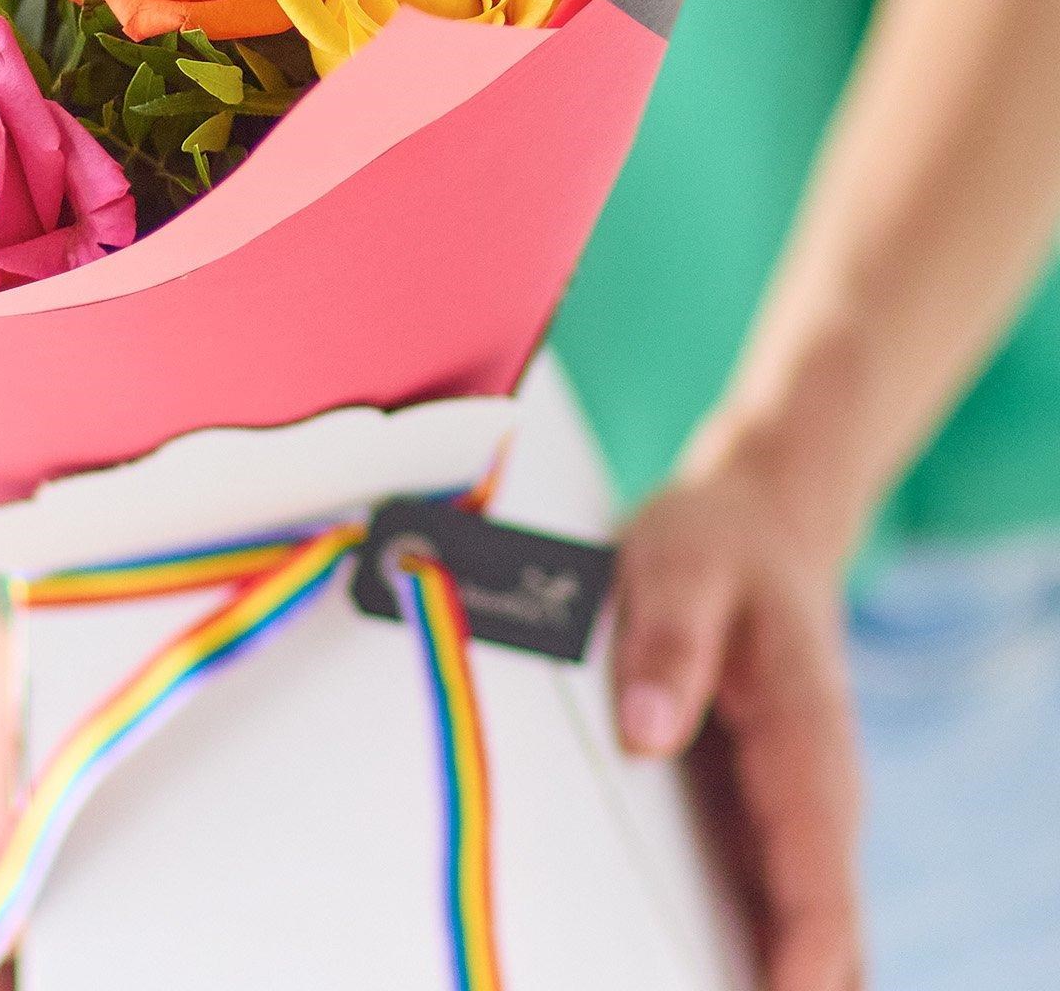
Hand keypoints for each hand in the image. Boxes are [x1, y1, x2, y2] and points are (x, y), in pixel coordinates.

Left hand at [614, 452, 864, 990]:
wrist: (755, 527)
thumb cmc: (713, 545)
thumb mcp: (679, 564)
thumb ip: (668, 640)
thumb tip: (646, 733)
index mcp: (806, 733)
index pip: (820, 862)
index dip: (809, 942)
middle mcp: (816, 788)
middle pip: (826, 922)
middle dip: (795, 980)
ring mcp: (794, 809)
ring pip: (806, 925)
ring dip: (767, 971)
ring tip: (689, 986)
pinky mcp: (764, 814)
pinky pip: (774, 902)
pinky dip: (755, 951)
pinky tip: (696, 976)